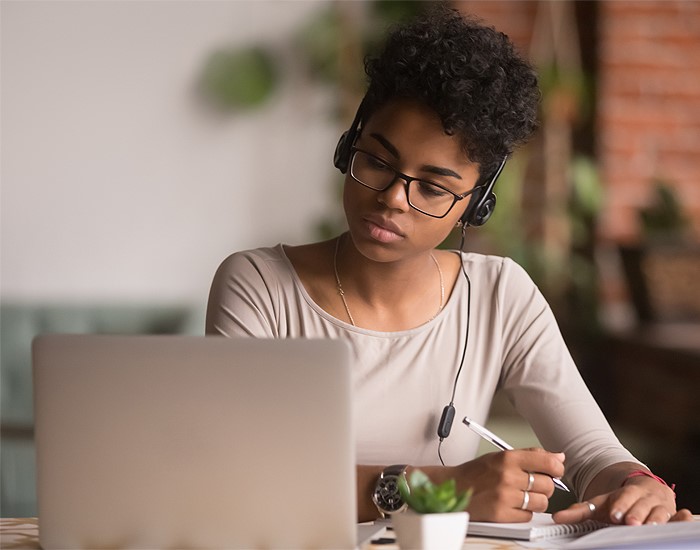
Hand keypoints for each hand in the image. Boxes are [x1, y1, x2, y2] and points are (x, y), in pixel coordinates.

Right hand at [450, 448, 565, 521]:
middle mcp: (507, 476)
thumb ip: (530, 455)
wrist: (452, 487)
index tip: (555, 471)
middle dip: (544, 487)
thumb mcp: (500, 456)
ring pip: (541, 503)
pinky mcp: (501, 514)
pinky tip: (512, 505)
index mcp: (508, 458)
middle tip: (532, 485)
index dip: (556, 468)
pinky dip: (523, 513)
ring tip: (522, 496)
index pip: (547, 462)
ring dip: (535, 501)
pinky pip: (528, 516)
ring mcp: (505, 496)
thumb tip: (558, 457)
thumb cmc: (476, 473)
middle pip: (547, 485)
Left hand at [553, 475, 692, 525]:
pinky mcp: (673, 514)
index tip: (615, 514)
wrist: (644, 490)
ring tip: (650, 526)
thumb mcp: (601, 504)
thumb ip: (580, 511)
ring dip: (656, 519)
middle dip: (636, 514)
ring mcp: (661, 506)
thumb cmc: (621, 502)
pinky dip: (682, 517)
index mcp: (628, 492)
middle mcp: (646, 497)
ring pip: (660, 512)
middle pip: (641, 506)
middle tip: (630, 523)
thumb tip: (557, 517)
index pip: (624, 498)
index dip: (621, 505)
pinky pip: (678, 516)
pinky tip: (686, 516)